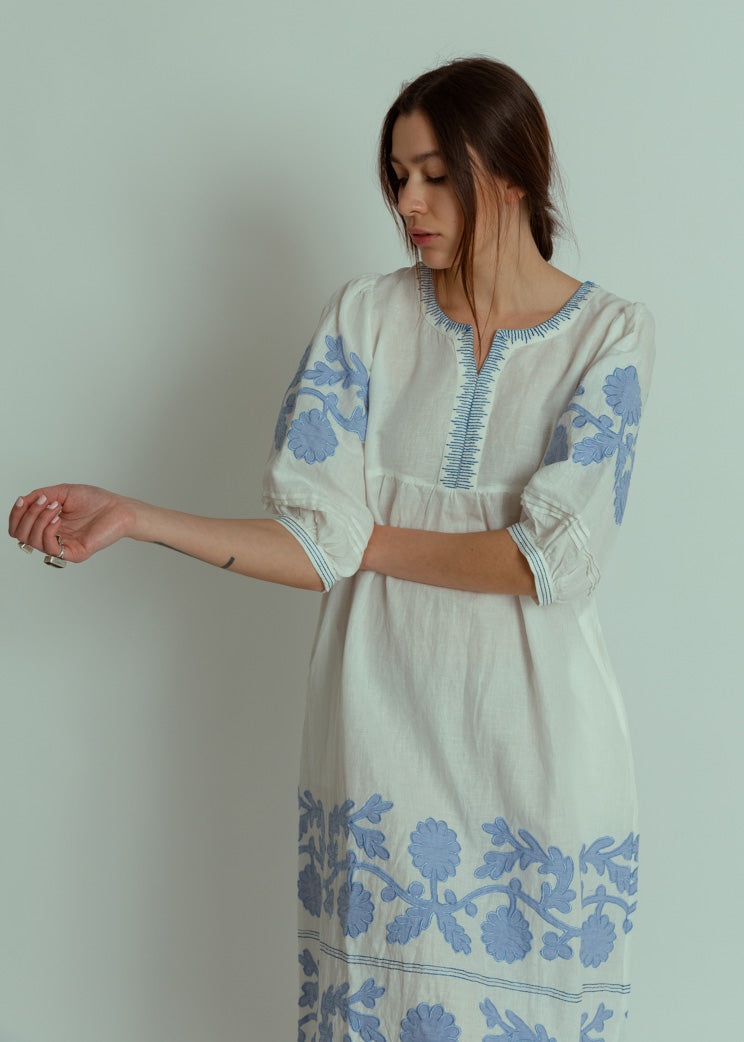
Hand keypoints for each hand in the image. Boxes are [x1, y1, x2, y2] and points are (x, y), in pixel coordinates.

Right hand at [8, 485, 134, 563]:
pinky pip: (50, 548)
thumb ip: (40, 495)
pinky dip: (48, 531)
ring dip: (39, 520)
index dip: (16, 515)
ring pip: (32, 541)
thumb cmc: (95, 500)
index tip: (23, 500)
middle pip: (21, 535)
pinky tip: (58, 519)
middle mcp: (53, 537)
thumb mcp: (62, 492)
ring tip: (55, 508)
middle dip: (27, 515)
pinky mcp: (73, 553)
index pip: (19, 527)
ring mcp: (62, 547)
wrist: (118, 508)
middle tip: (45, 502)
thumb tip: (21, 501)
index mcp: (48, 525)